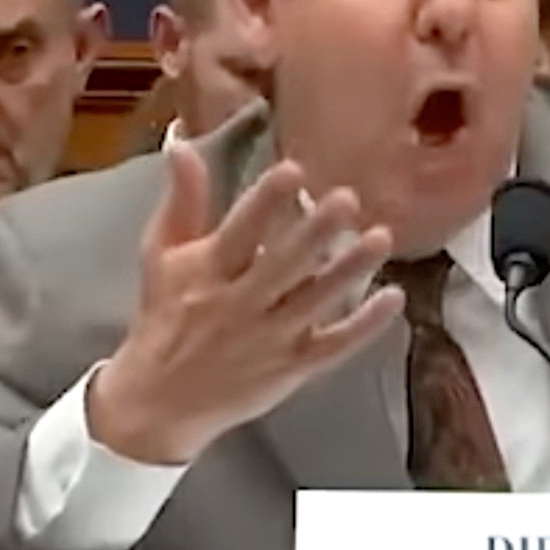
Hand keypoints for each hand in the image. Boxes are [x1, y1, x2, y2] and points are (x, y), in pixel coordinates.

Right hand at [86, 141, 403, 464]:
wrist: (155, 404)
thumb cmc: (165, 317)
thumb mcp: (162, 257)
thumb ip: (183, 201)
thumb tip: (185, 145)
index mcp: (206, 273)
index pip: (238, 231)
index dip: (265, 202)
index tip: (293, 170)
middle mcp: (239, 305)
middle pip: (282, 265)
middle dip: (315, 232)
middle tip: (348, 199)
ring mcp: (269, 339)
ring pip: (315, 301)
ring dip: (350, 270)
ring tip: (381, 238)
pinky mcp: (292, 368)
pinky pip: (334, 345)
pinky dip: (365, 325)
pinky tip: (394, 297)